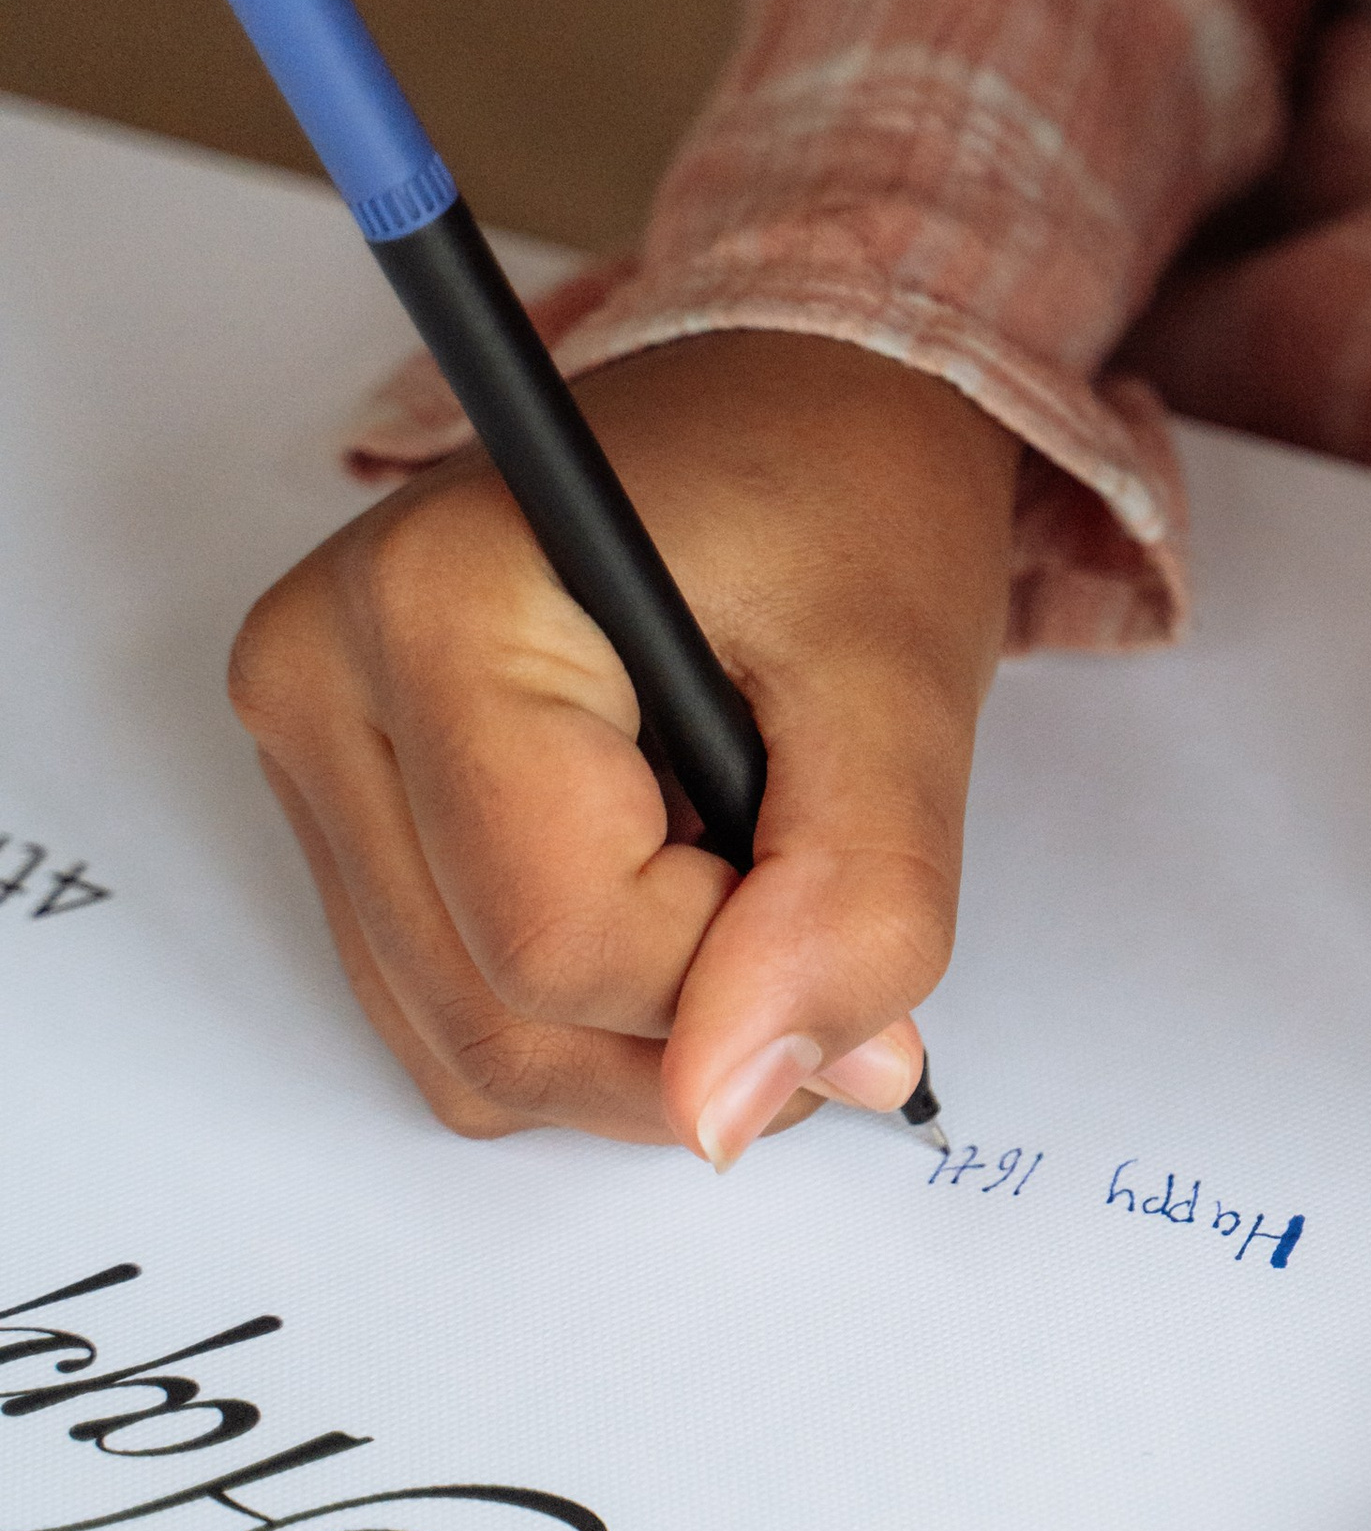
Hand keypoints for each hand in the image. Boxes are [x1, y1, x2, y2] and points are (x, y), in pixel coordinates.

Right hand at [228, 334, 1018, 1156]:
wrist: (794, 419)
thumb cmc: (840, 506)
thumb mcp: (902, 690)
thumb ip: (851, 908)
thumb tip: (733, 1111)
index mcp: (428, 602)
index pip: (561, 939)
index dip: (741, 964)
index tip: (829, 859)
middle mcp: (319, 683)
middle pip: (499, 1020)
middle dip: (696, 1021)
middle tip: (804, 882)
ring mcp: (309, 761)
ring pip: (471, 1052)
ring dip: (649, 1035)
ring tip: (737, 865)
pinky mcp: (342, 824)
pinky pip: (456, 1028)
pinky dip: (592, 1019)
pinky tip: (668, 892)